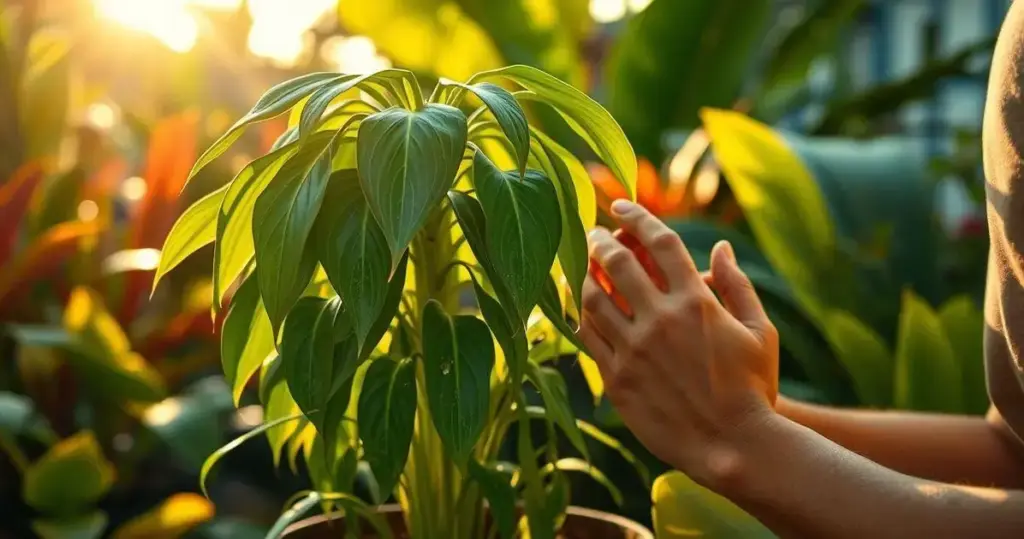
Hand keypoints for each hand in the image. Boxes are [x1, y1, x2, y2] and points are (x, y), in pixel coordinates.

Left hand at [577, 200, 778, 484]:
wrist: (733, 446)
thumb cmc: (753, 389)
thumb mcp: (760, 332)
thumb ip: (737, 284)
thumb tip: (719, 247)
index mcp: (695, 301)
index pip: (659, 242)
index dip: (636, 217)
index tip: (621, 206)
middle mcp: (660, 320)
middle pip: (617, 263)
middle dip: (600, 240)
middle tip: (593, 234)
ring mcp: (635, 350)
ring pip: (593, 299)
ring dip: (584, 276)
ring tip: (583, 268)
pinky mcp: (618, 379)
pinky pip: (589, 338)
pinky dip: (581, 316)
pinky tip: (581, 308)